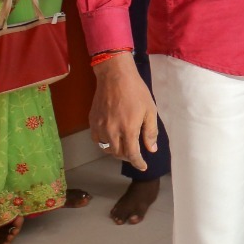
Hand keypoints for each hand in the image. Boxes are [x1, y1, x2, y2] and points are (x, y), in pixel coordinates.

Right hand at [90, 55, 159, 170]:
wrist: (115, 77)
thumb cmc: (136, 92)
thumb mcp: (150, 111)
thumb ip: (150, 132)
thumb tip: (151, 149)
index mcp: (128, 129)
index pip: (131, 154)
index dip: (138, 163)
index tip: (143, 166)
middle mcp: (111, 131)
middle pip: (117, 154)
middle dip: (128, 157)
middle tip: (135, 154)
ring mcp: (99, 127)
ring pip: (106, 148)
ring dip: (116, 151)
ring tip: (124, 146)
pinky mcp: (92, 122)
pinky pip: (97, 139)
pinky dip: (105, 143)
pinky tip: (112, 138)